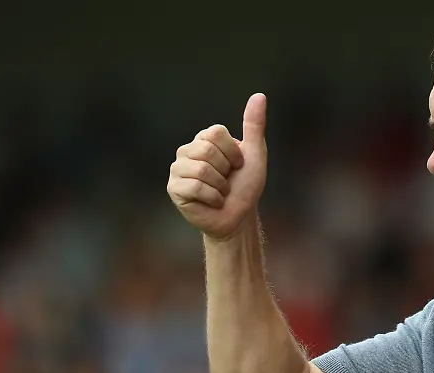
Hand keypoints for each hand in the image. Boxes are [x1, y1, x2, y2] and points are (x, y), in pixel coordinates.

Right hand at [167, 94, 268, 238]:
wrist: (239, 216)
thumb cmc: (245, 186)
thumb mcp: (255, 153)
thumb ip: (254, 125)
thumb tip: (260, 95)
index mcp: (204, 139)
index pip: (215, 133)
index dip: (233, 152)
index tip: (237, 165)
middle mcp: (187, 151)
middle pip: (207, 150)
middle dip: (226, 170)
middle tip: (227, 181)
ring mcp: (178, 169)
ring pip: (201, 170)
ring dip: (220, 186)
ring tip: (219, 192)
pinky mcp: (174, 188)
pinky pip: (194, 186)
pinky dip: (212, 197)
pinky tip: (212, 202)